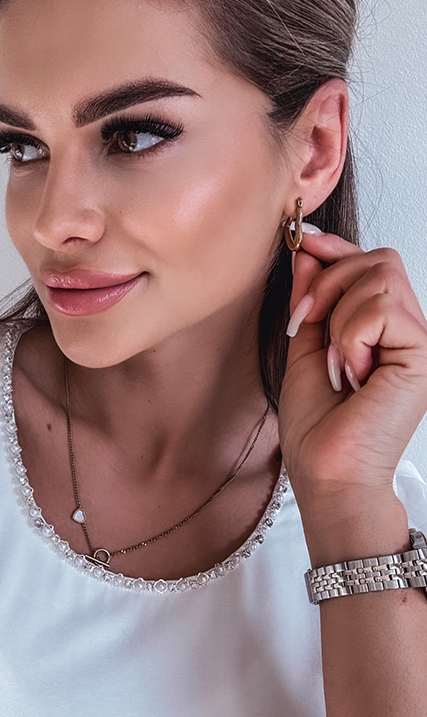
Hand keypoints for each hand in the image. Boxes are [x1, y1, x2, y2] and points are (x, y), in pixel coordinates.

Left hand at [277, 231, 426, 501]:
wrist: (327, 473)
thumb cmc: (318, 427)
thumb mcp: (305, 349)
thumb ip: (310, 302)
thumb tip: (308, 253)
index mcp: (384, 330)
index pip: (372, 264)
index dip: (337, 249)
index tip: (303, 243)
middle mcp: (408, 330)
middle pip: (378, 259)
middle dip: (329, 281)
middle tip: (307, 323)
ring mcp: (418, 341)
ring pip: (379, 276)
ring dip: (338, 316)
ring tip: (336, 362)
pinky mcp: (422, 353)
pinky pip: (379, 308)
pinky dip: (349, 336)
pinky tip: (350, 372)